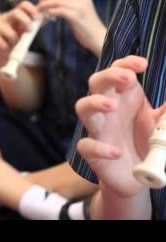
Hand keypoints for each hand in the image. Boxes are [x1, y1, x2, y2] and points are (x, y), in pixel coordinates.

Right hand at [0, 0, 40, 65]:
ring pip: (6, 29)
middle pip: (16, 12)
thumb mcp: (29, 28)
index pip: (24, 5)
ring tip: (15, 42)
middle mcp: (7, 17)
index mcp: (17, 14)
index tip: (36, 18)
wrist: (6, 51)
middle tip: (30, 30)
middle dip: (25, 21)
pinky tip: (6, 47)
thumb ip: (39, 22)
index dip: (31, 9)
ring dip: (13, 37)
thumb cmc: (19, 37)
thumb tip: (51, 16)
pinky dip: (4, 44)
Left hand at [38, 0, 106, 55]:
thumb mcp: (79, 6)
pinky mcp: (77, 16)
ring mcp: (80, 6)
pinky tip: (49, 16)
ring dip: (45, 5)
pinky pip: (59, 10)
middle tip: (40, 2)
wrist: (97, 36)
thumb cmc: (84, 22)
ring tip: (41, 10)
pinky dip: (50, 12)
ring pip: (56, 0)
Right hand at [75, 56, 163, 196]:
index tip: (143, 65)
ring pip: (83, 107)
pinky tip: (116, 152)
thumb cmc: (145, 144)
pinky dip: (99, 147)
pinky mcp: (91, 152)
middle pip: (96, 82)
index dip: (126, 63)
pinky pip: (86, 145)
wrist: (136, 178)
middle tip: (128, 78)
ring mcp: (98, 129)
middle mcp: (108, 109)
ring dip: (94, 102)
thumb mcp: (162, 125)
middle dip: (109, 76)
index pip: (118, 70)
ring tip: (111, 106)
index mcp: (124, 97)